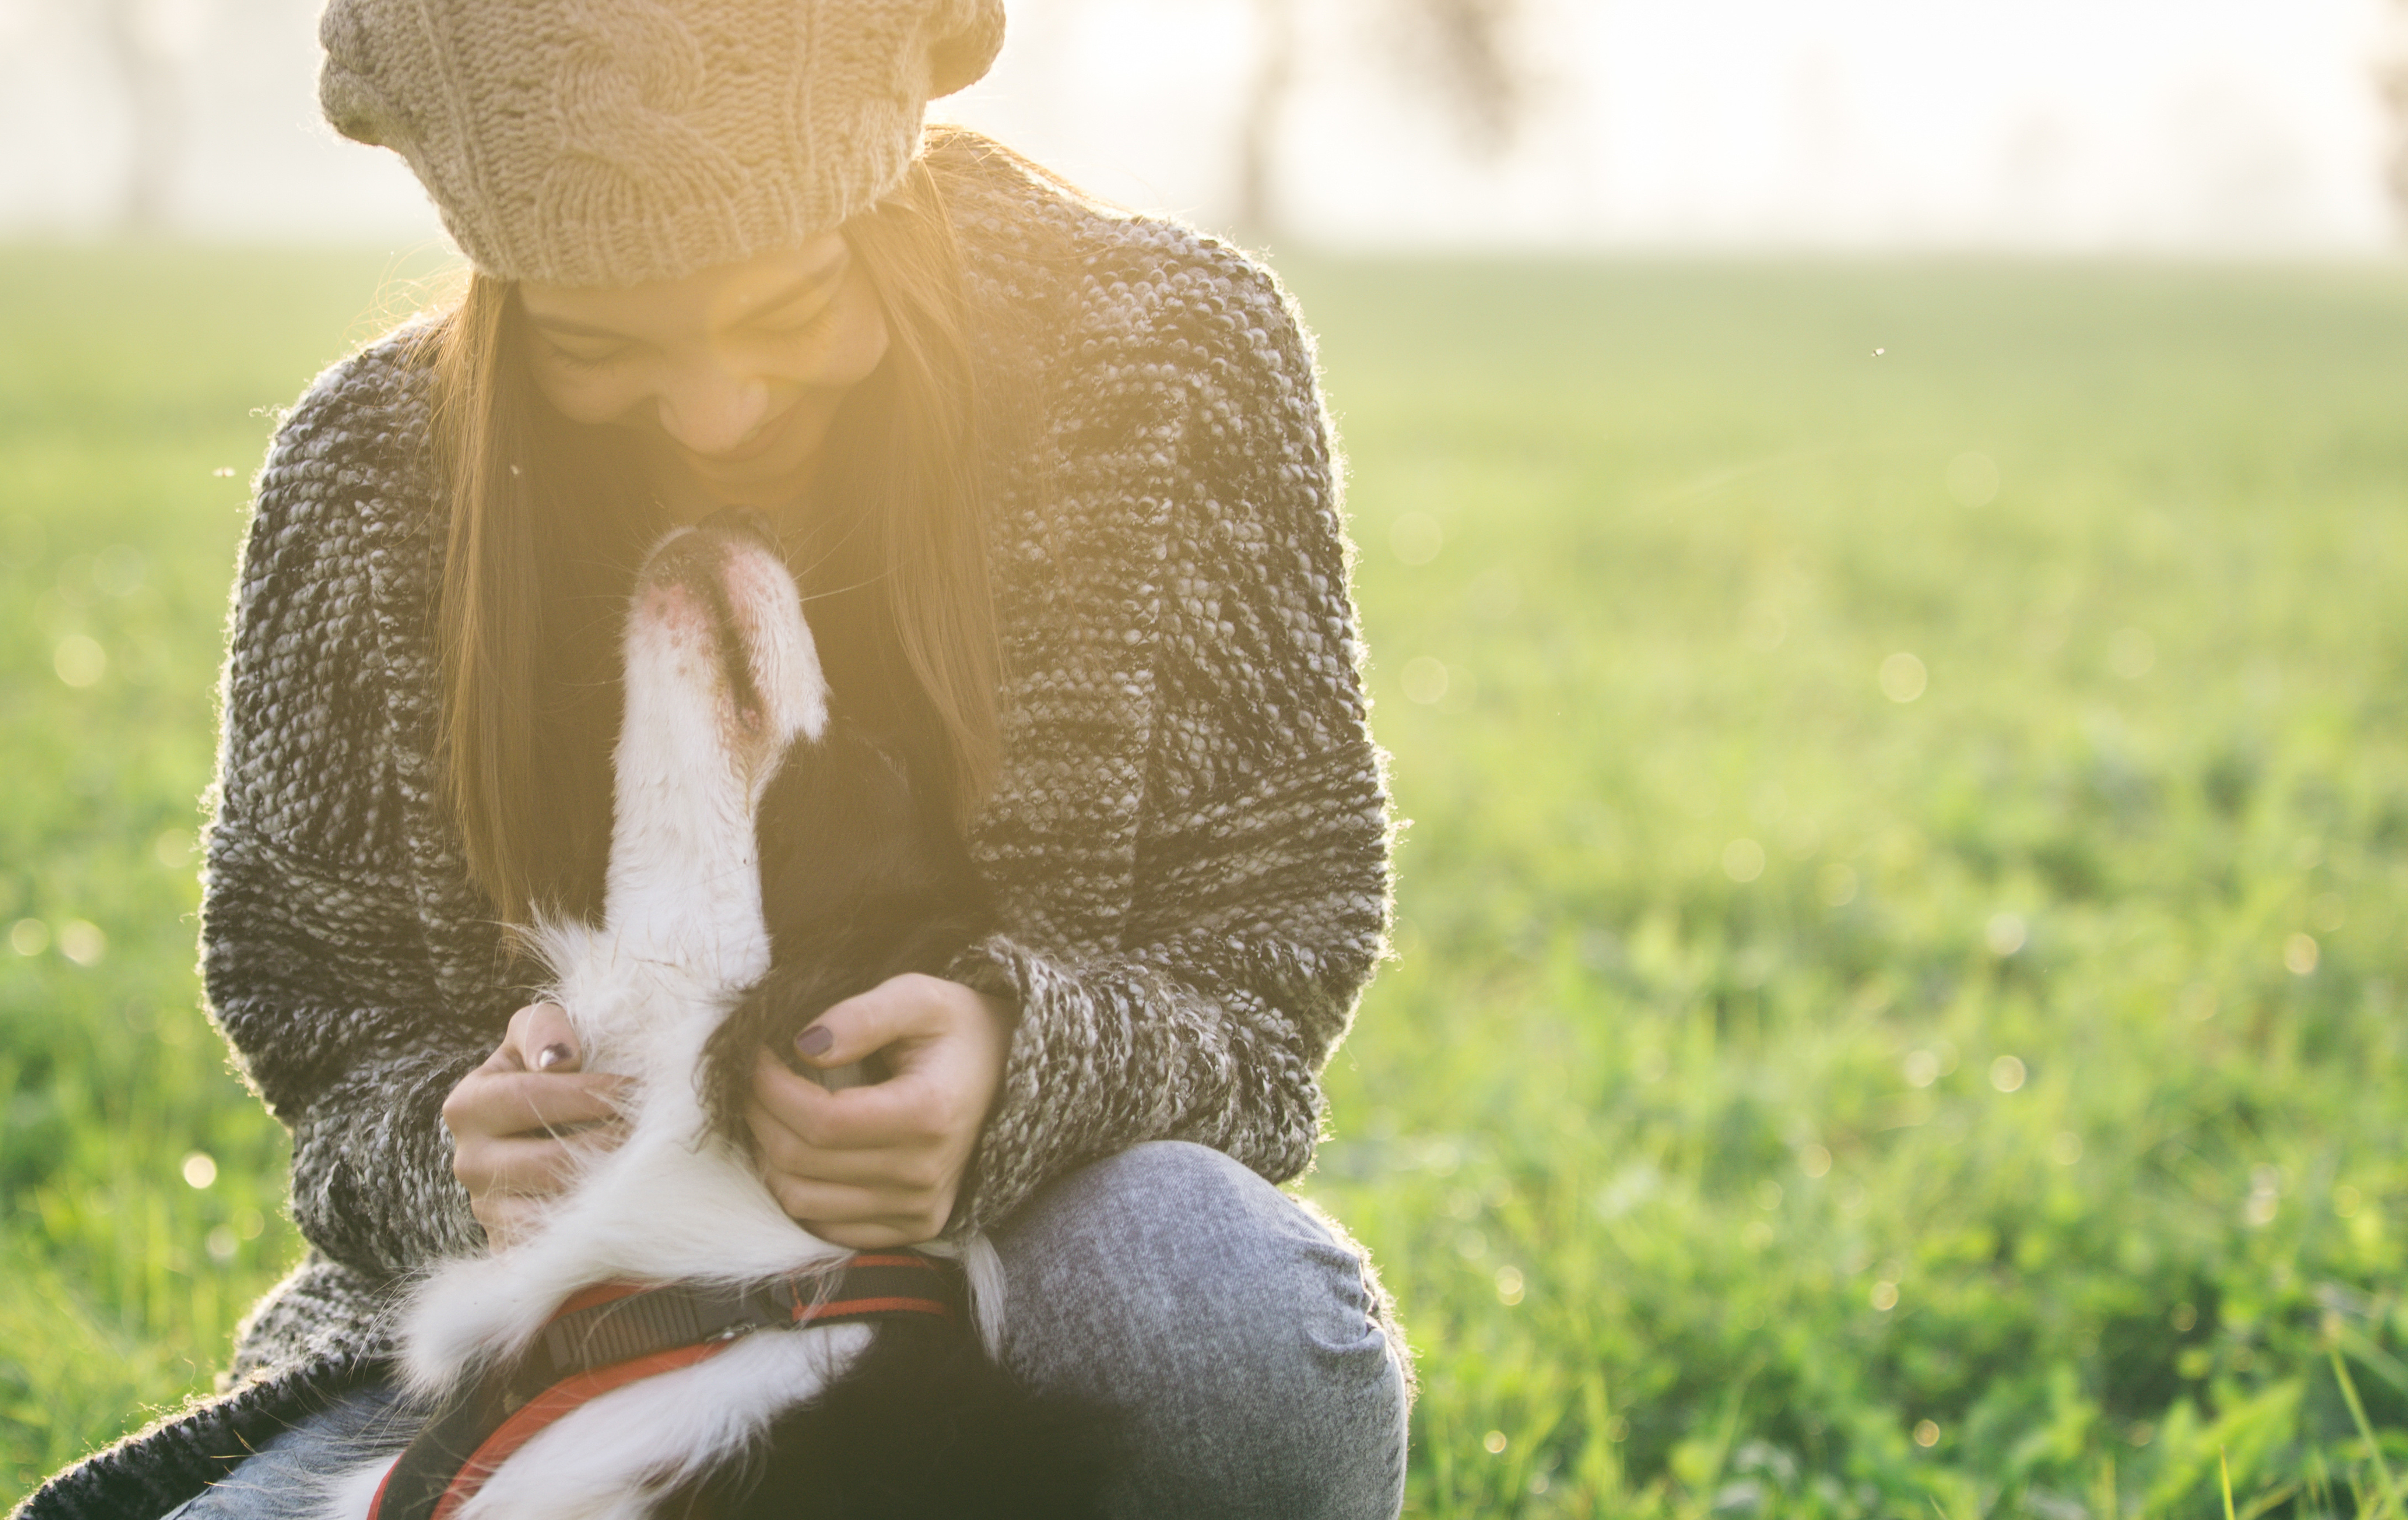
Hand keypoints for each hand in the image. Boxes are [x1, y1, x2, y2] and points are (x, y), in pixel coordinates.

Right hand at [442, 1002, 627, 1249]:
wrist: (533, 1128)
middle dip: (610, 1145)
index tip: (638, 1088)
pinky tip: (629, 1207)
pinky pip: (552, 1249)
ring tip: (648, 1168)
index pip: (531, 1097)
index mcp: (469, 1105)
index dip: (591, 1092)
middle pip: (548, 1161)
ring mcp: (488, 1211)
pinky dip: (594, 1232)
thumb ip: (542, 1028)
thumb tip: (559, 1059)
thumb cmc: (547, 1071)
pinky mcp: (509, 1249)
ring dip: (608, 1192)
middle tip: (656, 1134)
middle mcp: (469, 1162)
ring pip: (551, 1212)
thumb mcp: (536, 1034)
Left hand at [747, 973, 1014, 1247]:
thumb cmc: (958, 1030)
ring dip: (769, 1156)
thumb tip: (805, 1046)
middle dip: (761, 1115)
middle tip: (755, 1080)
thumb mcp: (920, 997)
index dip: (771, 1089)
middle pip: (803, 1162)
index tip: (757, 1056)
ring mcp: (919, 1209)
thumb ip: (863, 1015)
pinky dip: (799, 1190)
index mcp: (928, 1115)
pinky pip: (826, 1227)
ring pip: (803, 1201)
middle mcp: (924, 1174)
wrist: (1007, 1074)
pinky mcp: (913, 1228)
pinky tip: (800, 1151)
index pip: (821, 1121)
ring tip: (772, 1113)